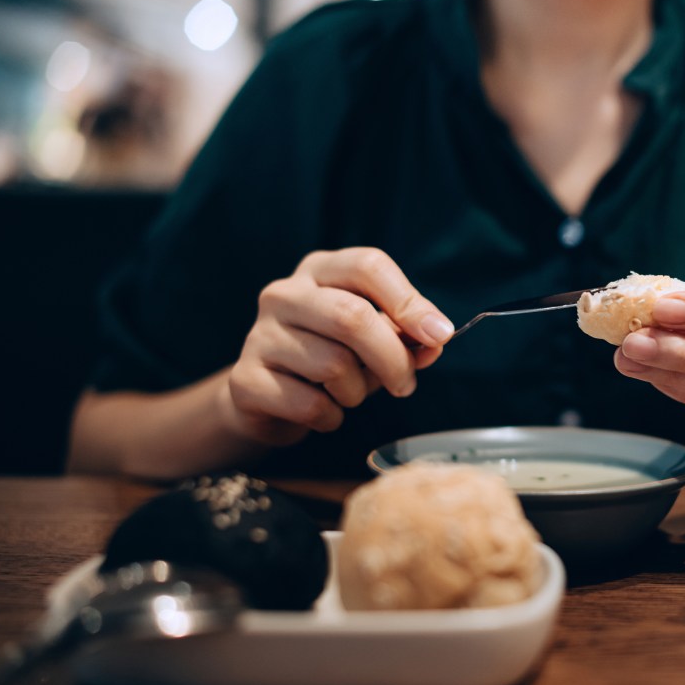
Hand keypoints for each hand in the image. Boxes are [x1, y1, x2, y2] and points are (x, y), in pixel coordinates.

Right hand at [225, 248, 453, 445]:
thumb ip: (406, 336)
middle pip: (352, 317)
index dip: (409, 302)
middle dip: (392, 358)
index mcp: (320, 271)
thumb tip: (436, 339)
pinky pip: (310, 404)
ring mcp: (259, 335)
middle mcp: (284, 294)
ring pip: (334, 365)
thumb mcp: (373, 340)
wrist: (266, 399)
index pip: (368, 266)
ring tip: (349, 394)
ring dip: (358, 392)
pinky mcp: (245, 379)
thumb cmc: (330, 358)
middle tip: (405, 384)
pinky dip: (331, 417)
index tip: (439, 335)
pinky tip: (324, 412)